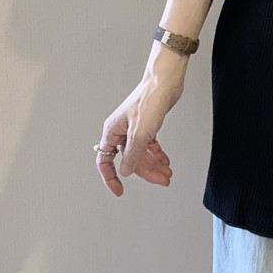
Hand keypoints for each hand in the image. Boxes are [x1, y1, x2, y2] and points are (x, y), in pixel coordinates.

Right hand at [96, 43, 186, 195]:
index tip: (119, 191)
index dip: (110, 178)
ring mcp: (135, 128)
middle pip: (130, 160)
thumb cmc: (149, 99)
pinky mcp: (148, 124)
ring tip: (167, 174)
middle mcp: (122, 131)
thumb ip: (131, 155)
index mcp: (112, 131)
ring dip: (155, 165)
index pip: (105, 161)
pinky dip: (158, 154)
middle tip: (161, 180)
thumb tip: (125, 172)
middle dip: (146, 172)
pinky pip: (150, 145)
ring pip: (142, 153)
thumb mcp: (140, 133)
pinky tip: (165, 161)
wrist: (166, 82)